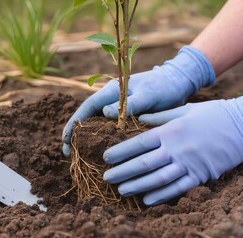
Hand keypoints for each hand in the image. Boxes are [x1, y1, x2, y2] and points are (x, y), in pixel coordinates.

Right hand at [62, 46, 214, 155]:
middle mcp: (111, 101)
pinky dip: (103, 141)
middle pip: (88, 118)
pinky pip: (110, 130)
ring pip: (97, 125)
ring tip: (79, 158)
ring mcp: (118, 110)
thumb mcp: (148, 94)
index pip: (87, 107)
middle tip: (68, 154)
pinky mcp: (126, 118)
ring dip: (87, 140)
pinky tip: (101, 154)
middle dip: (76, 135)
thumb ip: (129, 104)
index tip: (65, 139)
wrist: (177, 83)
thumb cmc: (163, 86)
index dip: (74, 122)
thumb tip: (106, 114)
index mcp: (112, 92)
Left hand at [103, 84, 242, 204]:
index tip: (106, 158)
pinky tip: (147, 200)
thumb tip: (139, 117)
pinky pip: (178, 188)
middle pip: (143, 163)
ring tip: (122, 190)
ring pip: (158, 178)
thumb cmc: (213, 113)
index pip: (139, 143)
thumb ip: (160, 116)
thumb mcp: (184, 109)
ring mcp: (189, 164)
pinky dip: (162, 195)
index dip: (120, 152)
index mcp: (170, 131)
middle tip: (106, 177)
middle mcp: (176, 149)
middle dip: (123, 171)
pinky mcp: (201, 175)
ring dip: (137, 185)